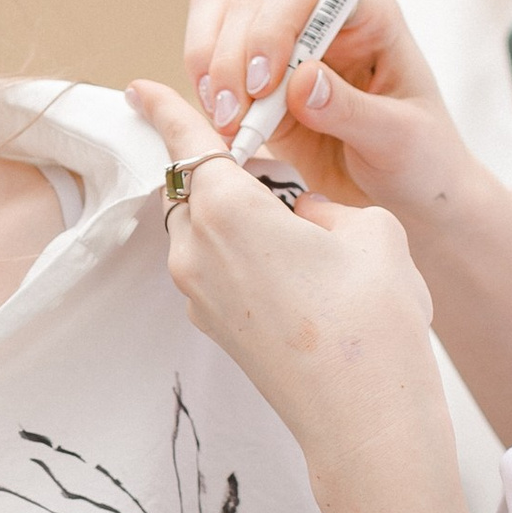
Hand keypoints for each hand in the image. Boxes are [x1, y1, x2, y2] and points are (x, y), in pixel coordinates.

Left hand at [127, 84, 455, 512]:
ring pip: (204, 230)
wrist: (365, 423)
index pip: (188, 141)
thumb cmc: (372, 323)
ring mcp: (197, 296)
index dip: (165, 109)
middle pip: (196, 186)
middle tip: (281, 175)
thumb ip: (319, 202)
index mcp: (227, 209)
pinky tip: (297, 277)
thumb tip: (295, 211)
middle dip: (229, 171)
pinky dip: (243, 257)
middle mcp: (196, 251)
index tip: (139, 89)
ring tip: (302, 235)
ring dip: (239, 217)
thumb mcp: (367, 229)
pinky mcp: (213, 328)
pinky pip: (216, 269)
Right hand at [181, 0, 472, 228]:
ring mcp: (284, 47)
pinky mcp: (257, 81)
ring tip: (226, 124)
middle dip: (233, 58)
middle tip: (235, 117)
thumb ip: (353, 110)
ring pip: (220, 20)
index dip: (274, 27)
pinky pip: (210, 59)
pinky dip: (203, 88)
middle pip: (252, 3)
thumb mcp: (400, 140)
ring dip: (210, 69)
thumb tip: (300, 81)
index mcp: (367, 15)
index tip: (266, 84)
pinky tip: (221, 127)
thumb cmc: (422, 160)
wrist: (410, 202)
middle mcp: (320, 19)